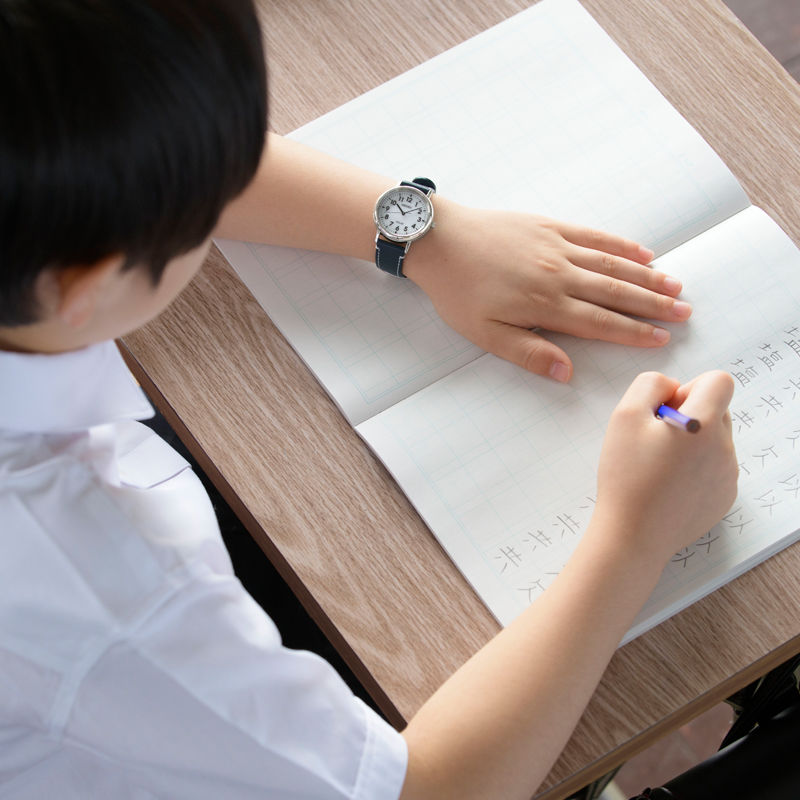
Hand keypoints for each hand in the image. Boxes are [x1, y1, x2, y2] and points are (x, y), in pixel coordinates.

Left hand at [403, 199, 691, 381]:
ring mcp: (558, 246)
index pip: (601, 322)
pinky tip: (643, 251)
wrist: (439, 240)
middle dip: (654, 305)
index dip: (634, 332)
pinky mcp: (550, 226)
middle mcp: (560, 274)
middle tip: (685, 313)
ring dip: (647, 276)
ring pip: (613, 264)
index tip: (661, 339)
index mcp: (545, 305)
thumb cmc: (458, 292)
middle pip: (617, 292)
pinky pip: (595, 235)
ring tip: (676, 286)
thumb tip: (566, 373)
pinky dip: (622, 244)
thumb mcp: (485, 334)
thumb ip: (528, 353)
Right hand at [593, 371, 737, 564]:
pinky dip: (695, 468)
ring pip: (716, 439)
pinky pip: (715, 467)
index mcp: (703, 425)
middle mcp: (724, 448)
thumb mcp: (624, 416)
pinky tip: (668, 485)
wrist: (633, 534)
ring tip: (659, 465)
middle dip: (690, 414)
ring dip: (692, 442)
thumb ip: (650, 385)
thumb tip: (672, 386)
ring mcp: (728, 475)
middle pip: (718, 409)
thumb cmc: (626, 477)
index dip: (691, 387)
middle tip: (656, 438)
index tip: (668, 410)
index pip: (720, 381)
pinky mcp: (724, 497)